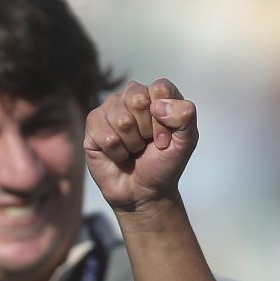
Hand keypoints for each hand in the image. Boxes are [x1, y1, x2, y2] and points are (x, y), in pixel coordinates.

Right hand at [83, 78, 197, 212]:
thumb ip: (185, 116)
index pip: (160, 89)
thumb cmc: (164, 163)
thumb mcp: (186, 141)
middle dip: (147, 130)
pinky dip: (117, 152)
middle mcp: (132, 96)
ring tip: (134, 149)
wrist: (144, 191)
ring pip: (122, 120)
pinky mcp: (93, 124)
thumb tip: (157, 105)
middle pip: (138, 99)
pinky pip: (107, 136)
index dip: (165, 119)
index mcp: (157, 95)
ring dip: (132, 143)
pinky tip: (119, 154)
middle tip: (148, 143)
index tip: (165, 138)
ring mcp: (110, 108)